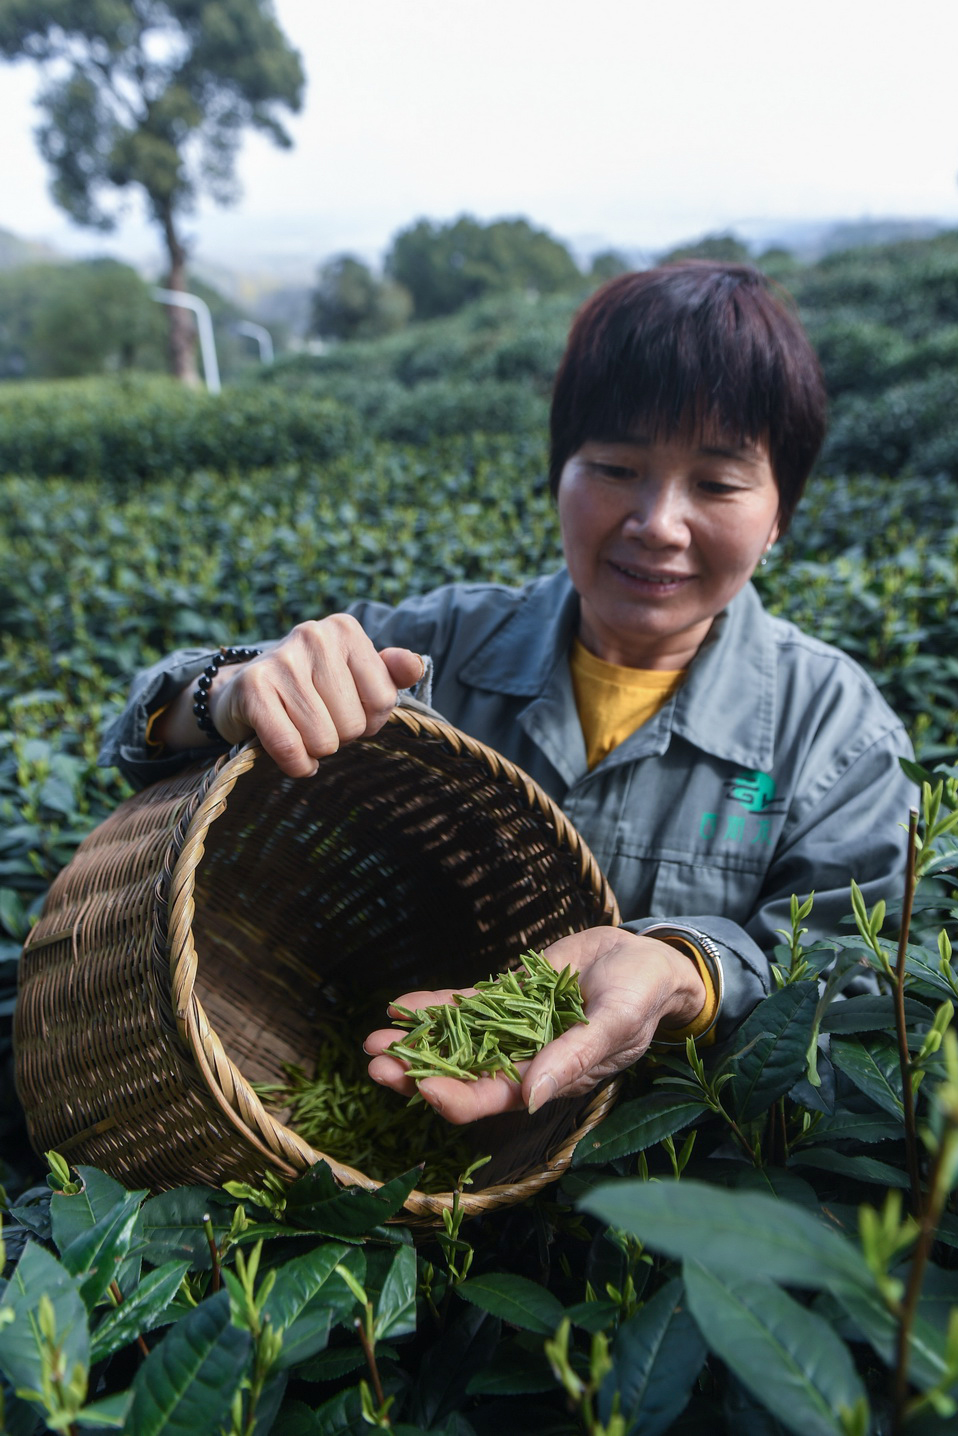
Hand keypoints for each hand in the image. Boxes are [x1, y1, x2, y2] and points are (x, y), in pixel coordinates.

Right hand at [155, 614, 423, 775]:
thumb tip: (414, 666)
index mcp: (345, 629)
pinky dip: (295, 764)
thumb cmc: (313, 687)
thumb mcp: (356, 675)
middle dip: (340, 735)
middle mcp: (313, 635)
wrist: (244, 691)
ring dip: (315, 750)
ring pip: (323, 740)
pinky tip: (292, 756)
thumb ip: (391, 674)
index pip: (384, 700)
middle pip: (354, 723)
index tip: (348, 711)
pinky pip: (289, 747)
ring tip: (301, 730)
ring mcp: (281, 659)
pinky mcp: (253, 687)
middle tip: (319, 721)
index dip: (370, 720)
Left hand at [364, 929, 706, 1123]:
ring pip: (452, 1043)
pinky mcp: (506, 1000)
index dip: (455, 1098)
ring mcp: (510, 1029)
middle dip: (416, 1075)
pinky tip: (397, 1007)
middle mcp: (522, 1061)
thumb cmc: (642, 997)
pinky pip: (461, 1008)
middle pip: (460, 1076)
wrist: (645, 961)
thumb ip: (574, 1056)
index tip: (422, 1088)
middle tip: (375, 1066)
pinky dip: (430, 1009)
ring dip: (412, 1045)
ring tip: (371, 1042)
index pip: (493, 1100)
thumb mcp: (616, 1023)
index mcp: (549, 1080)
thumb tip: (530, 1096)